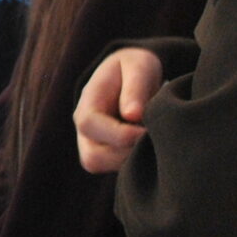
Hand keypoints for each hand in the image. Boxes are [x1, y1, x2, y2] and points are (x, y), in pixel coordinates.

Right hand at [74, 48, 161, 174]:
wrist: (134, 76)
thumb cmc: (135, 69)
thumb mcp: (138, 66)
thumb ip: (135, 87)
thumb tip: (133, 115)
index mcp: (87, 104)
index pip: (89, 125)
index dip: (119, 134)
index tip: (147, 131)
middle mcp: (85, 129)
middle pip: (92, 156)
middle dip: (124, 153)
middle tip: (151, 141)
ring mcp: (93, 145)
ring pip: (101, 167)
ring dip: (128, 161)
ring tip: (151, 143)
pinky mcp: (107, 157)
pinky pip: (114, 170)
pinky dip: (133, 164)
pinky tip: (150, 149)